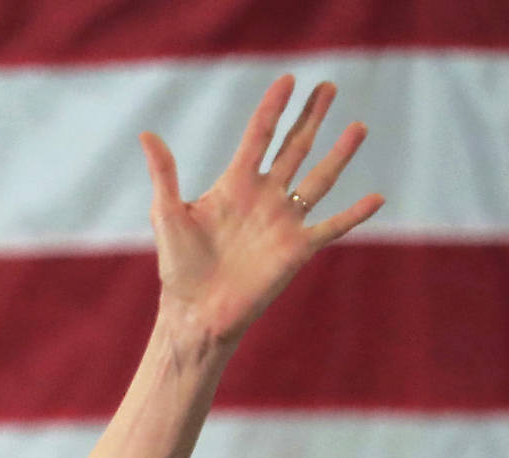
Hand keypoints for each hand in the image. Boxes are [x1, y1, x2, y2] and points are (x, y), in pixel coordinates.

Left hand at [141, 75, 384, 348]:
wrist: (196, 311)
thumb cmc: (178, 266)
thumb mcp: (167, 214)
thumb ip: (164, 174)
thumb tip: (147, 135)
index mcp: (234, 185)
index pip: (259, 136)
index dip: (273, 108)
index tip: (288, 80)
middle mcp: (264, 198)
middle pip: (294, 148)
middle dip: (311, 118)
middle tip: (328, 87)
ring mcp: (283, 221)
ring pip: (319, 180)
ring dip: (339, 154)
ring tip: (358, 126)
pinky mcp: (297, 248)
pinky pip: (332, 227)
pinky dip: (355, 214)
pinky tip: (377, 198)